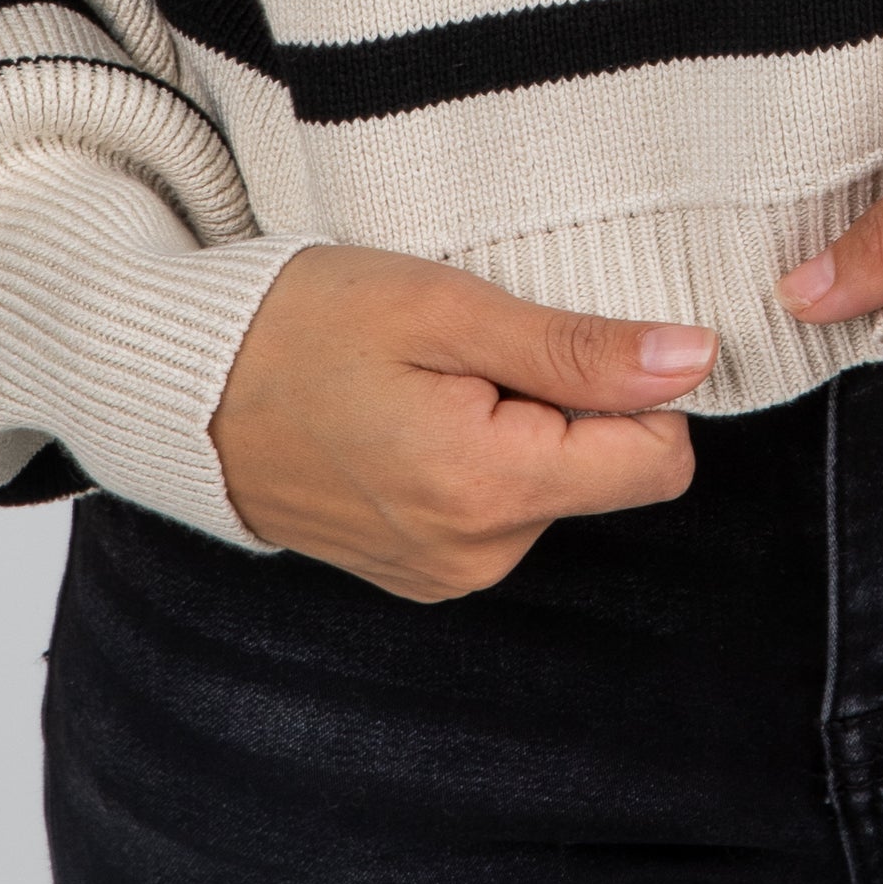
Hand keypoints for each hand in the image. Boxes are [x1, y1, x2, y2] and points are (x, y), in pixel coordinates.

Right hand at [211, 243, 715, 599]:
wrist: (188, 389)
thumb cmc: (309, 325)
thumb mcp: (449, 309)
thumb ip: (579, 348)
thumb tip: (693, 361)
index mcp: (490, 490)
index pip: (658, 461)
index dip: (635, 385)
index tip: (563, 337)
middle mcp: (477, 556)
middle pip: (604, 471)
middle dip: (564, 402)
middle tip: (470, 353)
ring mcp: (444, 574)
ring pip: (552, 487)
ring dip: (517, 425)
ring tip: (429, 380)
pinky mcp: (420, 573)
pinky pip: (500, 510)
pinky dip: (478, 456)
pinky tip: (411, 416)